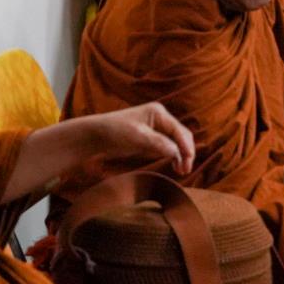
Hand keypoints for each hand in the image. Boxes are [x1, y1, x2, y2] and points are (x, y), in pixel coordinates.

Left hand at [80, 103, 195, 176]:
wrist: (95, 136)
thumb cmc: (114, 132)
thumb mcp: (137, 137)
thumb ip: (158, 143)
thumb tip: (176, 152)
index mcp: (158, 112)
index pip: (179, 130)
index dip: (186, 147)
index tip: (188, 162)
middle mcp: (160, 118)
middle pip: (181, 135)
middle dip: (185, 152)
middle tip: (186, 170)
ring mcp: (155, 127)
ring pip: (176, 142)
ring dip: (180, 155)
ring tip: (181, 171)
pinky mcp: (150, 137)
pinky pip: (167, 146)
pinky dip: (172, 155)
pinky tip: (174, 165)